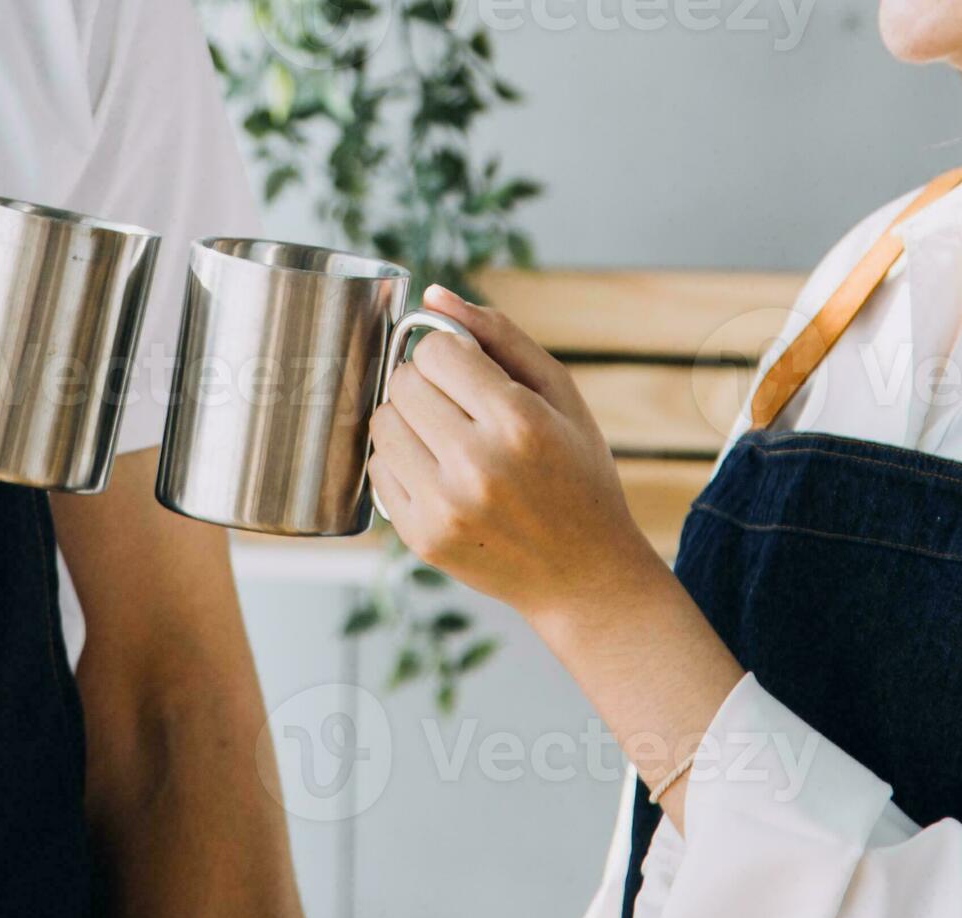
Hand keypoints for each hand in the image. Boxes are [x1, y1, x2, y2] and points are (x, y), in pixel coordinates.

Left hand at [366, 286, 669, 622]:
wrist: (584, 577)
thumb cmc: (578, 475)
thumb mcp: (561, 395)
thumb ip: (500, 336)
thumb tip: (432, 295)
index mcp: (518, 422)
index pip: (436, 351)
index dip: (451, 355)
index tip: (472, 375)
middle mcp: (477, 465)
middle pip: (403, 383)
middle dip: (427, 384)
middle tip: (461, 408)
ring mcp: (444, 507)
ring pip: (381, 423)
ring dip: (407, 420)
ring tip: (448, 440)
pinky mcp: (421, 538)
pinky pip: (377, 470)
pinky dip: (401, 463)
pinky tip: (440, 475)